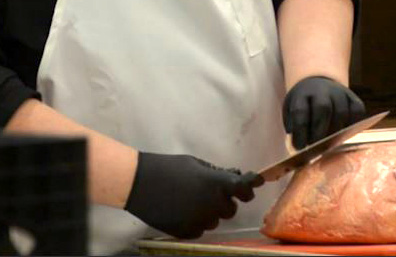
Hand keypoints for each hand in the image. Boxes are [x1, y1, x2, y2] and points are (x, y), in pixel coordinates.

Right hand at [124, 152, 260, 238]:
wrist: (139, 183)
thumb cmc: (167, 168)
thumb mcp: (195, 164)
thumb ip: (217, 172)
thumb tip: (233, 175)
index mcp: (215, 184)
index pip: (244, 188)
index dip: (251, 185)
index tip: (256, 182)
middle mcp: (211, 204)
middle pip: (231, 208)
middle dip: (225, 200)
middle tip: (210, 191)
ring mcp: (200, 220)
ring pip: (216, 220)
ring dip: (210, 212)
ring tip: (191, 200)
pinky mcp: (188, 232)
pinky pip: (201, 228)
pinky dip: (197, 221)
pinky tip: (183, 209)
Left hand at [283, 76, 365, 148]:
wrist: (318, 87)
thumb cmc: (304, 107)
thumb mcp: (292, 113)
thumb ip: (296, 129)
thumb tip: (301, 149)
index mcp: (302, 94)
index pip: (300, 111)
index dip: (300, 131)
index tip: (300, 147)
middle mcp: (322, 90)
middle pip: (323, 108)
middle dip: (320, 131)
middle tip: (316, 148)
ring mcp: (339, 93)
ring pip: (341, 111)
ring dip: (336, 131)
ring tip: (330, 146)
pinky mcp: (353, 98)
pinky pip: (357, 111)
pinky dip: (353, 125)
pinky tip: (346, 136)